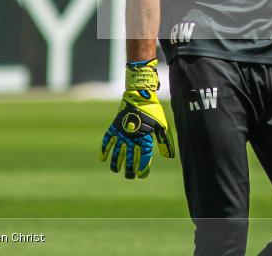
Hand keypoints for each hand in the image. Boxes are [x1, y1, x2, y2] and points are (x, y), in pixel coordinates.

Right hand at [100, 58, 174, 178]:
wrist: (140, 95)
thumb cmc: (153, 110)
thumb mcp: (161, 125)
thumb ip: (164, 142)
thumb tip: (169, 157)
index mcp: (145, 137)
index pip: (143, 157)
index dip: (142, 167)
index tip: (141, 175)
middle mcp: (132, 137)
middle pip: (130, 158)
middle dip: (129, 169)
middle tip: (130, 176)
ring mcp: (122, 132)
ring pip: (117, 152)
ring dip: (116, 162)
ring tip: (115, 170)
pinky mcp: (115, 127)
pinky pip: (107, 140)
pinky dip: (104, 149)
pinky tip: (102, 159)